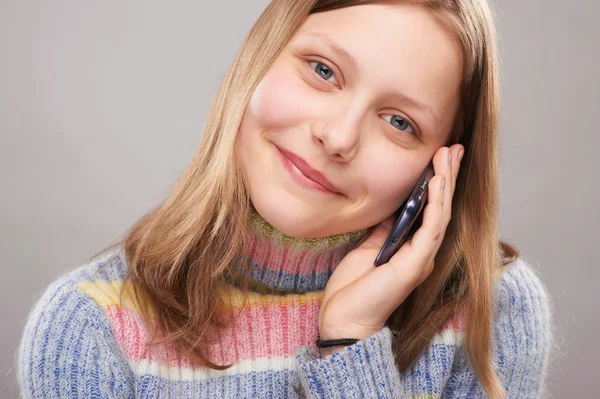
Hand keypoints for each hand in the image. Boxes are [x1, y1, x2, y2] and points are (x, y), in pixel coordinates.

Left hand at [318, 145, 463, 355]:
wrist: (344, 319)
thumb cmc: (354, 288)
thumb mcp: (369, 248)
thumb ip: (385, 230)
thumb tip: (394, 209)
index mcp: (411, 248)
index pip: (430, 209)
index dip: (437, 182)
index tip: (441, 156)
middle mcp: (422, 252)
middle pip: (440, 207)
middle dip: (447, 176)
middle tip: (455, 148)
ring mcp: (421, 259)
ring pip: (440, 214)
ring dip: (445, 183)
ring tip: (449, 156)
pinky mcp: (415, 265)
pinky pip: (430, 228)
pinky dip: (435, 204)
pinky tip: (437, 182)